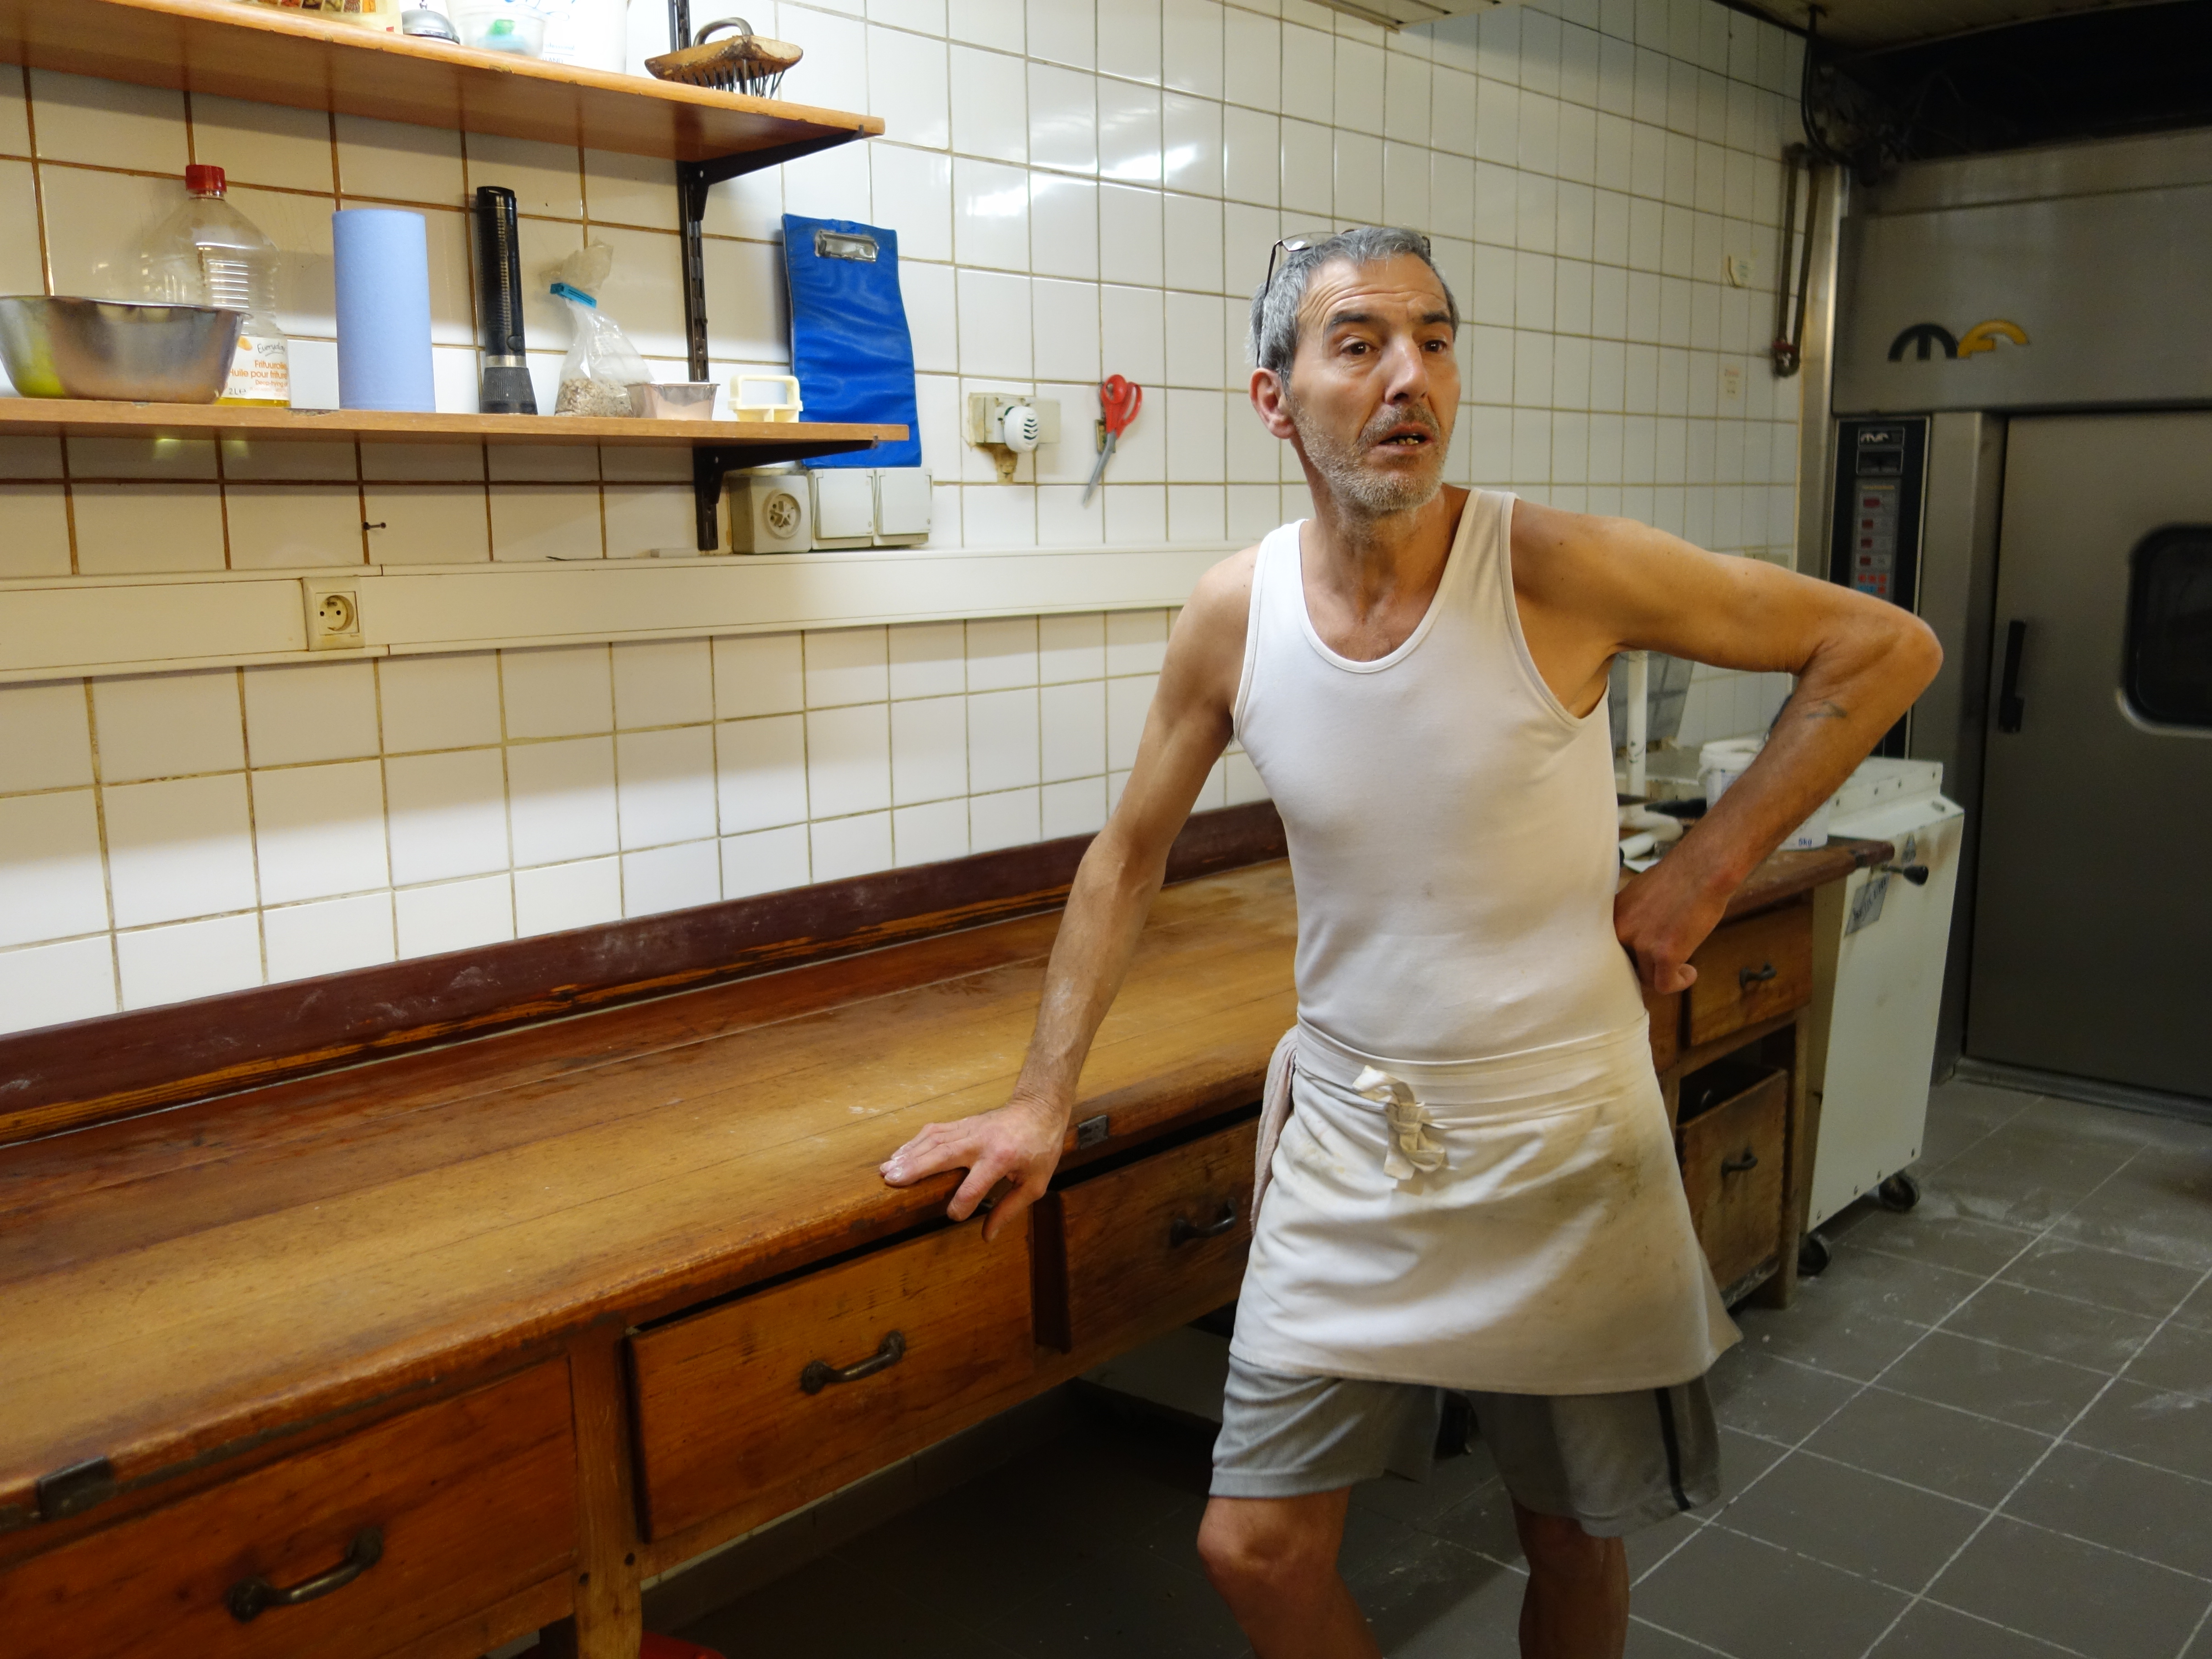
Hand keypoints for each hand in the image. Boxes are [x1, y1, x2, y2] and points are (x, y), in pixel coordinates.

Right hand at [879, 1095, 1068, 1242]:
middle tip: (891, 1180)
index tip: (953, 1216)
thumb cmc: (1040, 1149)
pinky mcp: (963, 1123)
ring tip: (886, 1169)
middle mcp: (981, 1141)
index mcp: (1002, 1158)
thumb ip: (1009, 1209)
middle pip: (943, 1155)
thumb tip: (988, 1235)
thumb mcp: (1034, 1184)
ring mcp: (970, 1129)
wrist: (1039, 1109)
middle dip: (916, 1169)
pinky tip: (899, 1153)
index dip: (961, 1205)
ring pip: (934, 1140)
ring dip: (908, 1154)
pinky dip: (914, 1142)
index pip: (975, 1186)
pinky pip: (935, 1131)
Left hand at [1613, 857, 1728, 994]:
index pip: (1609, 950)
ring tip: (1680, 967)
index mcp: (1613, 916)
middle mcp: (1621, 930)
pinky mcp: (1664, 954)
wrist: (1703, 868)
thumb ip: (1633, 918)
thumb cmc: (1679, 876)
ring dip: (1664, 974)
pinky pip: (1664, 984)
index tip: (1642, 960)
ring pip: (1645, 976)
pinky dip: (1678, 983)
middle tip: (1660, 965)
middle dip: (1643, 968)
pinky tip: (1689, 973)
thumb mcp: (1640, 895)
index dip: (1628, 958)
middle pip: (1624, 966)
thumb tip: (1635, 937)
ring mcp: (1641, 943)